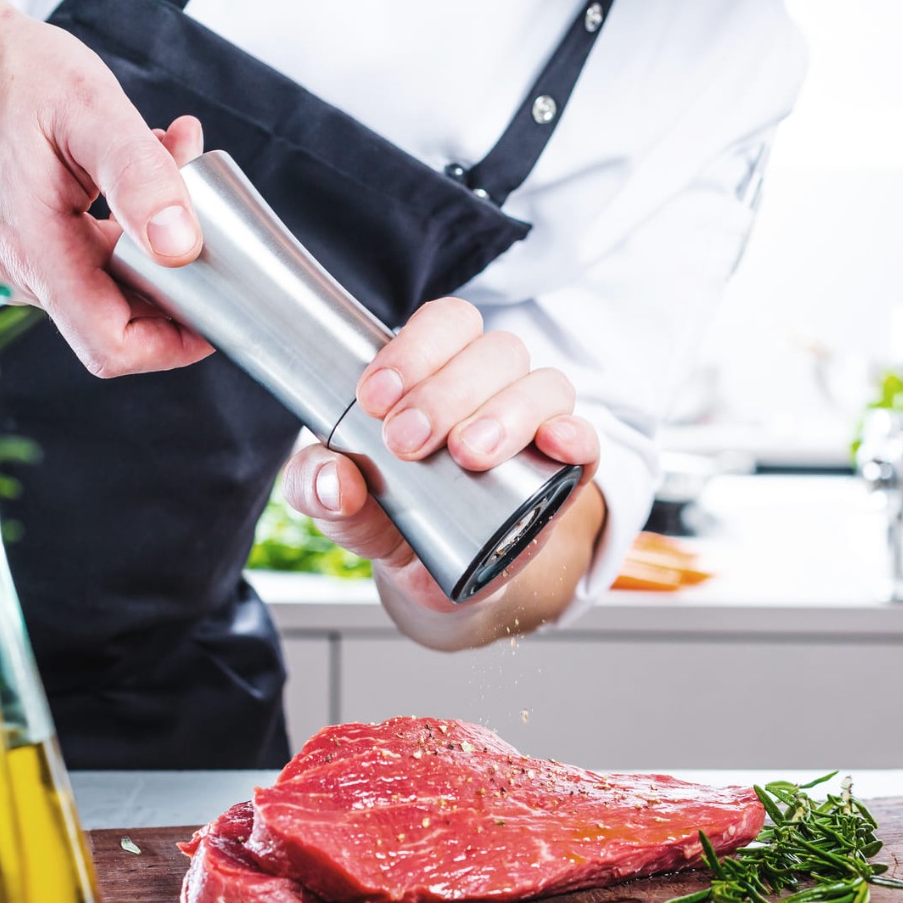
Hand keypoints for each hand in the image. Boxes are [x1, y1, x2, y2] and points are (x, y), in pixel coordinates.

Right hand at [0, 9, 211, 376]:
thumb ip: (141, 178)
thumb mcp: (88, 107)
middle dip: (172, 271)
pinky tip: (138, 162)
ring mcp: (5, 256)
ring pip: (100, 275)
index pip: (109, 344)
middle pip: (113, 314)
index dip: (171, 345)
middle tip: (207, 211)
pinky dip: (119, 217)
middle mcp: (11, 266)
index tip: (215, 315)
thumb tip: (181, 248)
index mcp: (30, 248)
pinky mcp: (7, 238)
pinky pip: (76, 248)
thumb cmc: (2, 68)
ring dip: (150, 233)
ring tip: (173, 159)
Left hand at [282, 298, 599, 612]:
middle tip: (407, 440)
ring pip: (543, 386)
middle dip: (447, 391)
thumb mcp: (339, 505)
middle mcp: (492, 386)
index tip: (375, 397)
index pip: (444, 324)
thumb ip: (316, 487)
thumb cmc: (388, 517)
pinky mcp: (566, 474)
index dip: (413, 349)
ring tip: (467, 454)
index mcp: (437, 371)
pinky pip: (587, 441)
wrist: (436, 577)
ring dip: (505, 413)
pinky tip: (553, 444)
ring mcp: (534, 426)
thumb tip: (335, 478)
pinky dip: (575, 437)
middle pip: (495, 350)